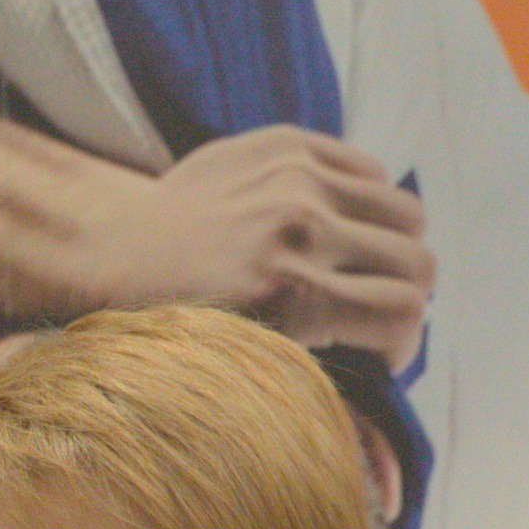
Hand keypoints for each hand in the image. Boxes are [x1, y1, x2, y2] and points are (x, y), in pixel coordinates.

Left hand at [71, 126, 432, 365]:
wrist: (111, 250)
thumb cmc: (173, 322)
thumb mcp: (242, 358)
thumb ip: (317, 357)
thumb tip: (387, 384)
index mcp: (290, 297)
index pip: (404, 314)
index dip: (404, 344)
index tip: (384, 356)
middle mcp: (301, 232)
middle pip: (417, 263)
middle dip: (407, 296)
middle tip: (375, 311)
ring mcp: (296, 180)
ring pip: (404, 213)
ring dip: (393, 245)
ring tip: (360, 265)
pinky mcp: (287, 145)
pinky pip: (370, 170)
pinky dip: (366, 202)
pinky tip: (334, 225)